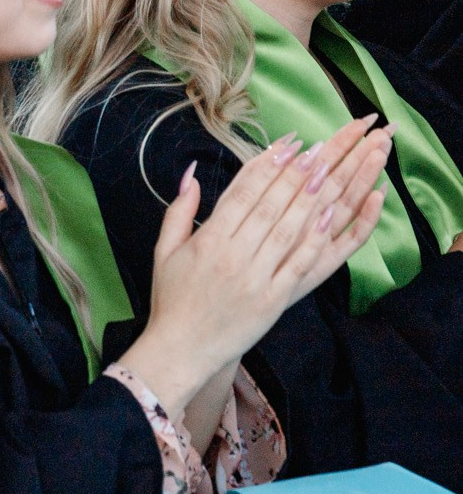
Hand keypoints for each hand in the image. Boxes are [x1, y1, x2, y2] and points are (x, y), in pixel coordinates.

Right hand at [130, 119, 387, 395]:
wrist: (181, 348)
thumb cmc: (171, 299)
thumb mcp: (164, 251)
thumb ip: (179, 211)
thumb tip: (193, 174)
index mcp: (207, 241)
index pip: (241, 193)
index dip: (265, 166)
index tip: (286, 144)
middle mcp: (233, 255)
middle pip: (269, 206)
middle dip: (293, 174)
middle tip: (316, 148)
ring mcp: (256, 278)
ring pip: (287, 229)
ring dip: (309, 198)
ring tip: (328, 171)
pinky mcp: (274, 299)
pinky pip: (299, 263)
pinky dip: (315, 238)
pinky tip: (330, 215)